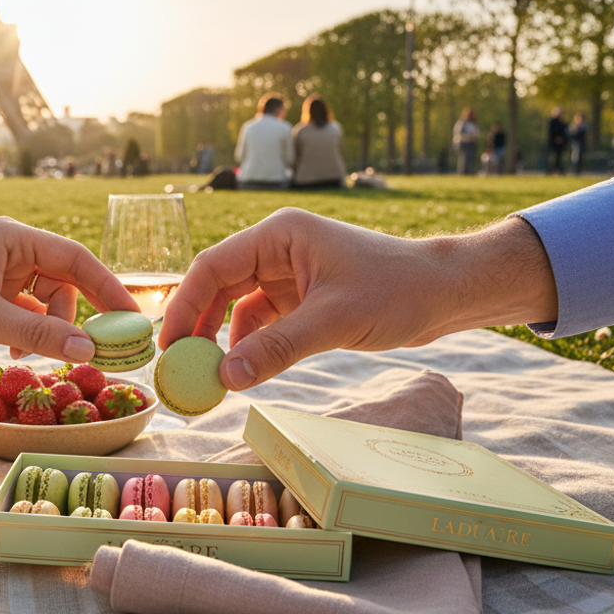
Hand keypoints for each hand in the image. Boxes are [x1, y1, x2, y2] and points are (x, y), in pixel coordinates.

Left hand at [0, 217, 137, 359]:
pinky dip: (27, 336)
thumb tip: (90, 350)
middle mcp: (10, 250)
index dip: (109, 289)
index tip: (133, 320)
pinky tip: (12, 353)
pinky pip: (25, 315)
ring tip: (27, 354)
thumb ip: (39, 335)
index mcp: (13, 237)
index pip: (77, 259)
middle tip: (93, 351)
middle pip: (65, 283)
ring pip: (46, 303)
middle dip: (74, 318)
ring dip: (46, 331)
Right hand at [158, 208, 556, 390]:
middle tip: (180, 369)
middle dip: (198, 327)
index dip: (184, 306)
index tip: (168, 347)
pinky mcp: (301, 299)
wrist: (445, 293)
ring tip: (211, 378)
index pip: (212, 267)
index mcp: (278, 235)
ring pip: (237, 308)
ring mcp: (288, 274)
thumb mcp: (332, 321)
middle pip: (218, 287)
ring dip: (223, 341)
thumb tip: (226, 378)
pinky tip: (245, 373)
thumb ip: (276, 348)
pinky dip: (250, 347)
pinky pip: (261, 323)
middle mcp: (276, 249)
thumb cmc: (397, 290)